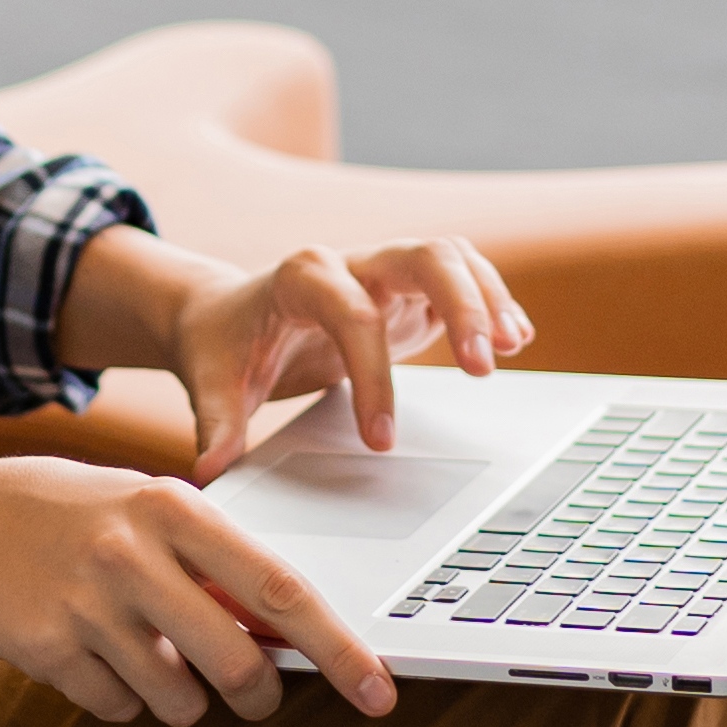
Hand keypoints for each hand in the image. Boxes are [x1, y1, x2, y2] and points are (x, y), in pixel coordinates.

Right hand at [0, 457, 396, 723]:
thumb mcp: (142, 509)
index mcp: (171, 508)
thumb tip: (287, 631)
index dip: (338, 648)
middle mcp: (132, 554)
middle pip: (236, 663)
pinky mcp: (47, 651)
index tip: (378, 691)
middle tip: (256, 696)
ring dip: (181, 698)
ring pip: (178, 699)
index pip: (278, 588)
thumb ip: (211, 560)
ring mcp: (86, 606)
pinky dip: (119, 698)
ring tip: (148, 653)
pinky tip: (91, 654)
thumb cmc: (66, 515)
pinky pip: (118, 709)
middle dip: (258, 695)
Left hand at [168, 240, 532, 477]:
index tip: (380, 443)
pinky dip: (491, 302)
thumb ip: (216, 423)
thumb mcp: (211, 383)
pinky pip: (460, 281)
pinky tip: (516, 337)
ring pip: (451, 259)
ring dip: (487, 298)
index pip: (352, 315)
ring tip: (515, 346)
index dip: (373, 377)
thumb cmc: (223, 346)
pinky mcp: (406, 293)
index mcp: (302, 278)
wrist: (224, 315)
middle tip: (484, 366)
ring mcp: (384, 273)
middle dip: (462, 304)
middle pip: (424, 257)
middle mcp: (351, 263)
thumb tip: (210, 470)